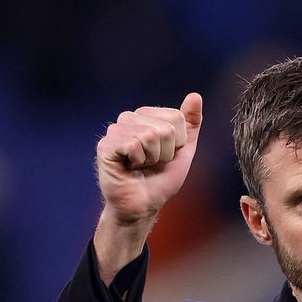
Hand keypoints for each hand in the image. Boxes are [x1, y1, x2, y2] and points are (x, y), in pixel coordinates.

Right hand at [92, 94, 202, 281]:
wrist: (144, 205)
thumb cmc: (161, 179)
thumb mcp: (183, 151)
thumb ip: (190, 124)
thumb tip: (195, 96)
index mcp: (146, 116)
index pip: (176, 118)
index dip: (177, 144)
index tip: (165, 156)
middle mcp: (128, 118)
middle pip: (165, 128)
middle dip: (165, 153)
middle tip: (151, 164)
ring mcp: (115, 131)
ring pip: (149, 136)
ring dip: (151, 159)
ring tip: (140, 167)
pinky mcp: (106, 146)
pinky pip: (133, 145)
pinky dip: (137, 162)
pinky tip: (129, 168)